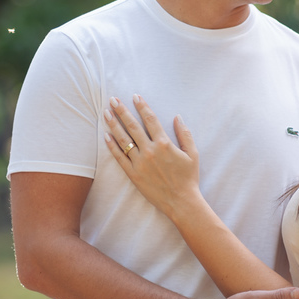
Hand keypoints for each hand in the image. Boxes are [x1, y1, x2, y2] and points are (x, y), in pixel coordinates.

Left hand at [104, 94, 200, 218]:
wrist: (181, 201)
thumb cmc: (188, 178)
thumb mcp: (192, 154)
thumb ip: (185, 134)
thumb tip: (177, 117)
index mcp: (164, 143)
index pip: (150, 119)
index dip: (142, 106)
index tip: (135, 96)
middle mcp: (150, 150)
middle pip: (132, 126)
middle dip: (122, 111)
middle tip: (113, 100)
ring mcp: (140, 162)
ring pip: (123, 139)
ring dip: (113, 124)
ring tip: (106, 113)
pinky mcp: (133, 174)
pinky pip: (119, 158)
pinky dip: (112, 146)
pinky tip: (106, 136)